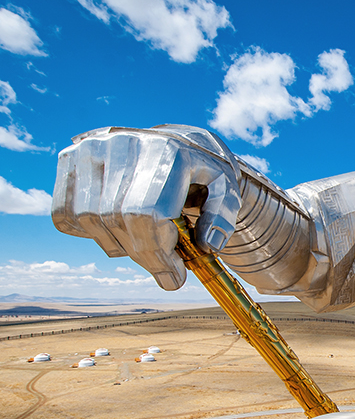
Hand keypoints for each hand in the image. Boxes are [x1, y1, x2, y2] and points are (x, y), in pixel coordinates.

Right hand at [51, 126, 241, 289]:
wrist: (177, 141)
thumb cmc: (203, 171)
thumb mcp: (226, 191)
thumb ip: (222, 217)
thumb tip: (209, 246)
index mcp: (168, 151)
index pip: (146, 214)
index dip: (157, 254)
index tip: (174, 278)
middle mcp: (124, 144)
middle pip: (117, 220)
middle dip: (143, 256)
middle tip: (164, 269)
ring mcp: (92, 148)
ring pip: (89, 219)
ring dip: (117, 245)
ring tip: (143, 242)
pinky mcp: (70, 157)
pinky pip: (64, 213)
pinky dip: (87, 232)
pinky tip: (117, 228)